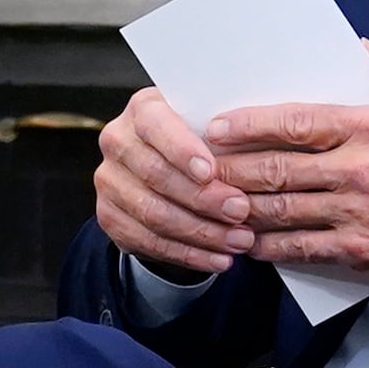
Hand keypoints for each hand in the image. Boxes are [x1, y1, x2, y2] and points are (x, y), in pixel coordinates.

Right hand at [94, 88, 248, 278]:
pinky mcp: (109, 215)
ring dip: (201, 232)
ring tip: (239, 241)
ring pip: (153, 213)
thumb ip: (229, 135)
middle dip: (203, 198)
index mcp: (143, 109)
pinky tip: (218, 258)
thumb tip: (260, 146)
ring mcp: (108, 180)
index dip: (181, 150)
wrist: (173, 173)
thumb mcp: (216, 129)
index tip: (211, 171)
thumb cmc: (203, 144)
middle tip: (241, 212)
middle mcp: (118, 141)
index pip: (156, 125)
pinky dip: (187, 254)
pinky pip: (148, 241)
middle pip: (156, 174)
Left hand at [203, 50, 368, 291]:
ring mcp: (358, 216)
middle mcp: (360, 172)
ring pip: (280, 210)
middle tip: (197, 165)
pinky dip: (268, 247)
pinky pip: (302, 250)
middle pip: (276, 168)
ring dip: (239, 207)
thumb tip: (364, 50)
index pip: (298, 122)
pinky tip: (246, 242)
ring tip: (208, 202)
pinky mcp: (363, 253)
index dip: (250, 124)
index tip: (217, 125)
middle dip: (229, 167)